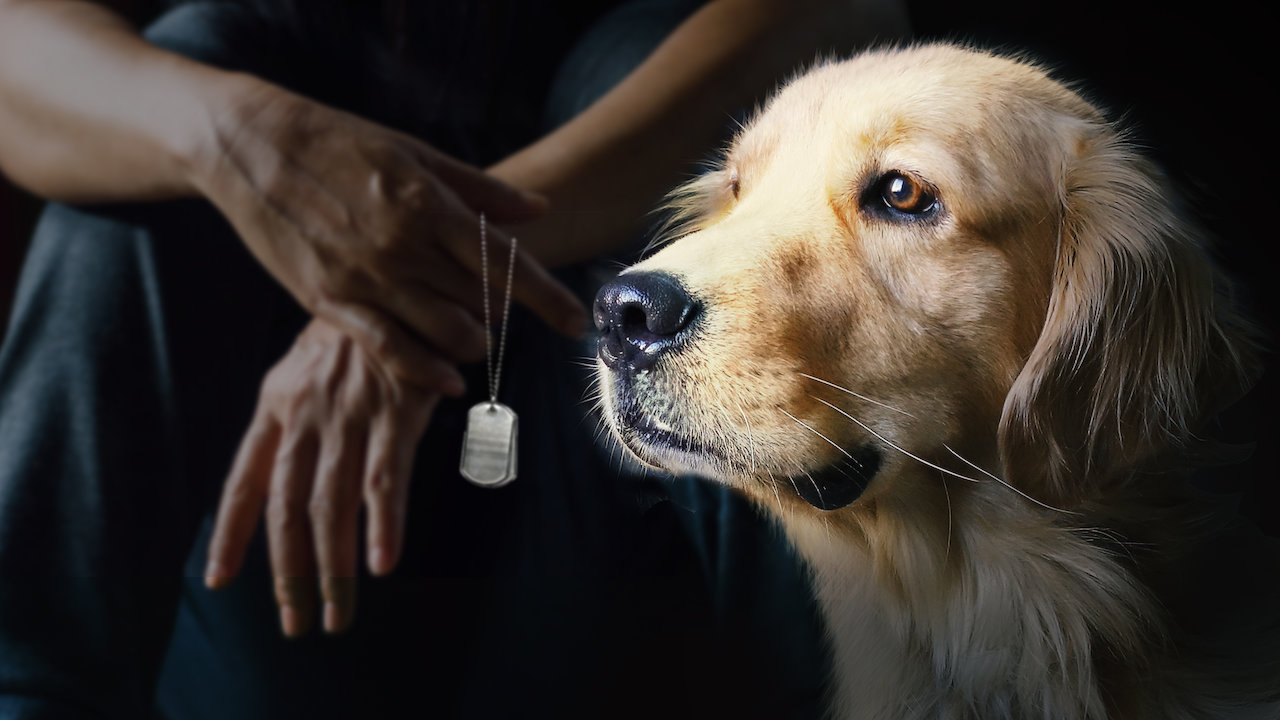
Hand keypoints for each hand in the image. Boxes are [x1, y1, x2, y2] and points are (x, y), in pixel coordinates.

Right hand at [197, 79, 585, 390]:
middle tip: (500, 307)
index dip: (547, 297)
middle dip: (502, 311)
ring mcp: (366, 278)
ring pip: (444, 333)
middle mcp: (403, 246)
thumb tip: (538, 209)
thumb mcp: (414, 152)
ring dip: (472, 341)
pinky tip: (449, 380)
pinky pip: (390, 351)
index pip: (505, 261)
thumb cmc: (339, 142)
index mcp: (428, 204)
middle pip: (481, 302)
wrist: (251, 146)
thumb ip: (479, 190)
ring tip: (473, 331)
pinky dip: (427, 371)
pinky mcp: (329, 302)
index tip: (575, 323)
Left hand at [204, 320, 435, 635]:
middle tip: (294, 624)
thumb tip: (288, 472)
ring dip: (331, 569)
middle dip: (287, 574)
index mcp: (277, 405)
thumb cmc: (361, 327)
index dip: (229, 533)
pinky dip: (384, 526)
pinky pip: (386, 480)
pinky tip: (381, 564)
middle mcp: (305, 416)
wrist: (401, 274)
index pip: (243, 481)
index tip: (218, 578)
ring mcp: (349, 415)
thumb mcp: (309, 366)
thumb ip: (298, 418)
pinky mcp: (397, 412)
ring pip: (332, 506)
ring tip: (334, 614)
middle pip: (287, 510)